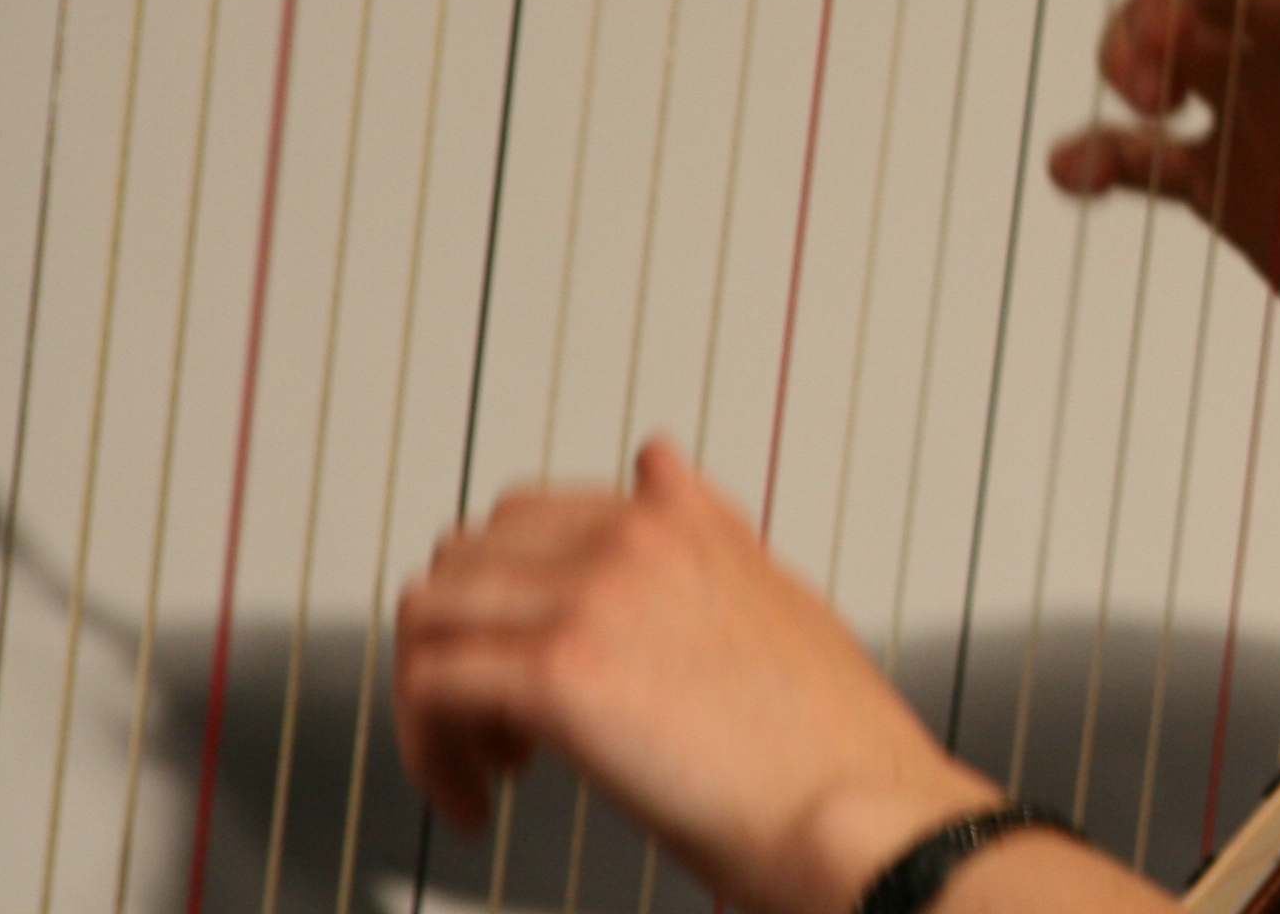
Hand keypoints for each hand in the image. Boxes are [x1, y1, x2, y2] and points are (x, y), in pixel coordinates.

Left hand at [393, 438, 999, 913]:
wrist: (853, 808)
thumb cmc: (828, 743)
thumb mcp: (779, 599)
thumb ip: (710, 535)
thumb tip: (661, 471)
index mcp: (684, 521)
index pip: (532, 515)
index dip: (508, 597)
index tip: (521, 659)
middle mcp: (634, 538)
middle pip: (465, 558)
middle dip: (462, 643)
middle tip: (497, 722)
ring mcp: (592, 595)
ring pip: (430, 615)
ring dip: (435, 697)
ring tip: (486, 763)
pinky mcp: (558, 670)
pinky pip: (429, 687)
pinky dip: (427, 753)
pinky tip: (476, 798)